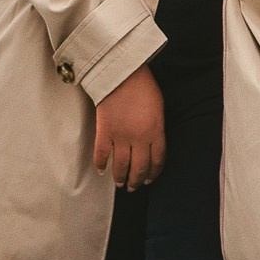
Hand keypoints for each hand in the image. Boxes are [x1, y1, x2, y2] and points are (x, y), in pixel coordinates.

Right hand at [91, 64, 164, 191]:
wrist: (121, 72)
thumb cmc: (142, 85)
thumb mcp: (158, 108)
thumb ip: (157, 128)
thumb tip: (153, 143)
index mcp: (156, 132)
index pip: (158, 161)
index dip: (154, 173)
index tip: (149, 179)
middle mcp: (140, 138)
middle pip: (140, 168)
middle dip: (137, 181)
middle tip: (134, 187)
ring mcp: (121, 136)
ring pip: (122, 166)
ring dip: (121, 178)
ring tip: (120, 183)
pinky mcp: (105, 131)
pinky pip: (102, 154)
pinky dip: (101, 164)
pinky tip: (101, 170)